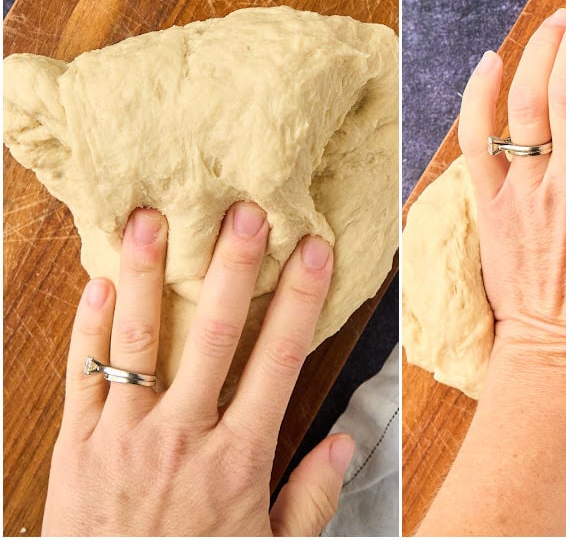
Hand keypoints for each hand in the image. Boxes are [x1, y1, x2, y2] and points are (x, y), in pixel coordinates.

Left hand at [43, 203, 353, 535]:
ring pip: (138, 342)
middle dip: (234, 268)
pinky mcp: (75, 449)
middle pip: (214, 335)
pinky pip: (83, 376)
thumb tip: (345, 442)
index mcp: (238, 458)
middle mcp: (182, 436)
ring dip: (146, 275)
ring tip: (150, 219)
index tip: (315, 250)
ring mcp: (123, 438)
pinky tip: (99, 284)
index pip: (278, 360)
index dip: (300, 299)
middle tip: (244, 211)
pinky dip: (90, 327)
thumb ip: (312, 498)